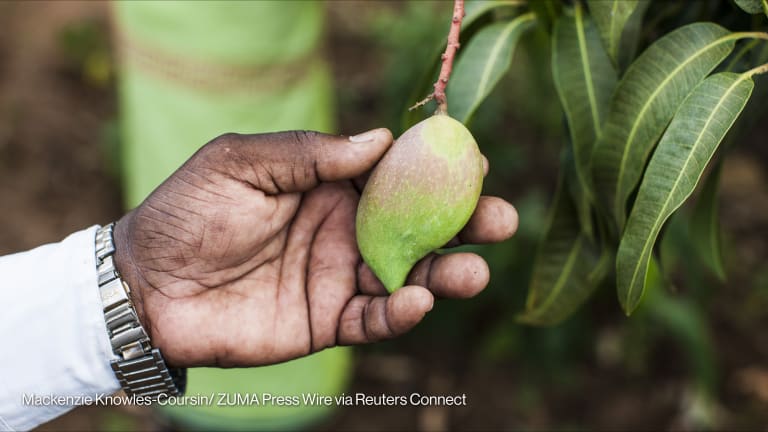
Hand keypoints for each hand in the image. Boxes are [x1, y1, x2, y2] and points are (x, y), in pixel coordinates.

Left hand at [112, 129, 517, 367]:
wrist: (148, 284)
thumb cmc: (190, 212)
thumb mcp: (242, 161)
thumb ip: (311, 153)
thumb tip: (382, 139)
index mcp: (330, 186)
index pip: (398, 175)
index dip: (438, 169)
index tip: (475, 161)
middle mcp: (346, 230)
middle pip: (420, 226)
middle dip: (465, 223)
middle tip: (501, 221)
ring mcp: (341, 277)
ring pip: (411, 275)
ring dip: (449, 273)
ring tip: (474, 271)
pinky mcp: (328, 321)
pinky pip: (376, 318)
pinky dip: (403, 313)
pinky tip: (419, 300)